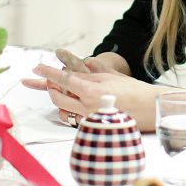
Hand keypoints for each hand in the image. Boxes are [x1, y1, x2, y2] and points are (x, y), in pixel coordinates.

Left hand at [21, 58, 159, 128]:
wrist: (149, 109)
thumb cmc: (132, 89)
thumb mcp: (109, 75)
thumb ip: (88, 69)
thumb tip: (68, 58)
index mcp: (91, 91)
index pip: (63, 79)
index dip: (47, 72)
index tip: (37, 67)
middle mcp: (87, 106)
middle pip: (57, 97)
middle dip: (50, 87)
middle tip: (51, 80)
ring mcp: (89, 118)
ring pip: (63, 110)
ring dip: (61, 99)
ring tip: (66, 91)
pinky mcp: (93, 127)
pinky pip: (74, 119)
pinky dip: (72, 109)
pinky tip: (78, 103)